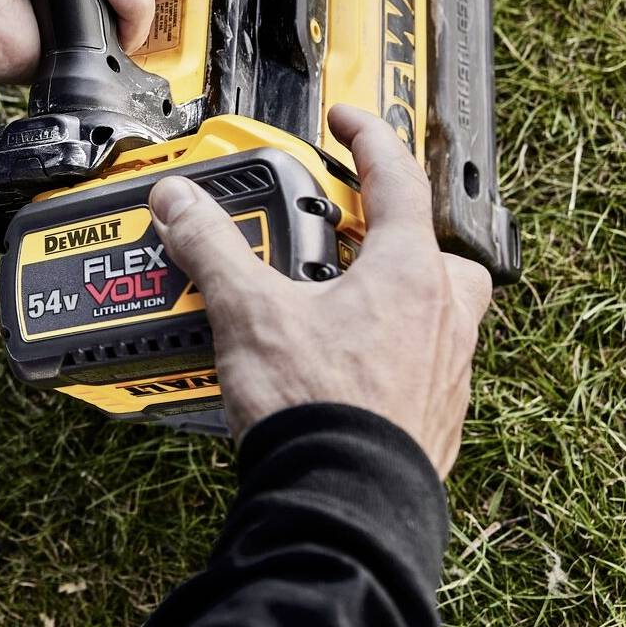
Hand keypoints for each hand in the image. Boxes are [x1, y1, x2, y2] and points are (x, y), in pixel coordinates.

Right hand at [145, 105, 494, 476]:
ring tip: (335, 306)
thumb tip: (179, 204)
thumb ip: (212, 250)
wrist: (345, 504)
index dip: (369, 140)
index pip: (398, 179)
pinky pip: (422, 367)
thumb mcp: (249, 312)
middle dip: (398, 236)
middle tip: (350, 236)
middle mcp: (442, 318)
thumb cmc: (318, 409)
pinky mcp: (435, 419)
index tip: (346, 123)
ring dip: (395, 297)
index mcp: (408, 275)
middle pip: (436, 251)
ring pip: (436, 312)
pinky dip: (388, 355)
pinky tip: (340, 369)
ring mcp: (446, 371)